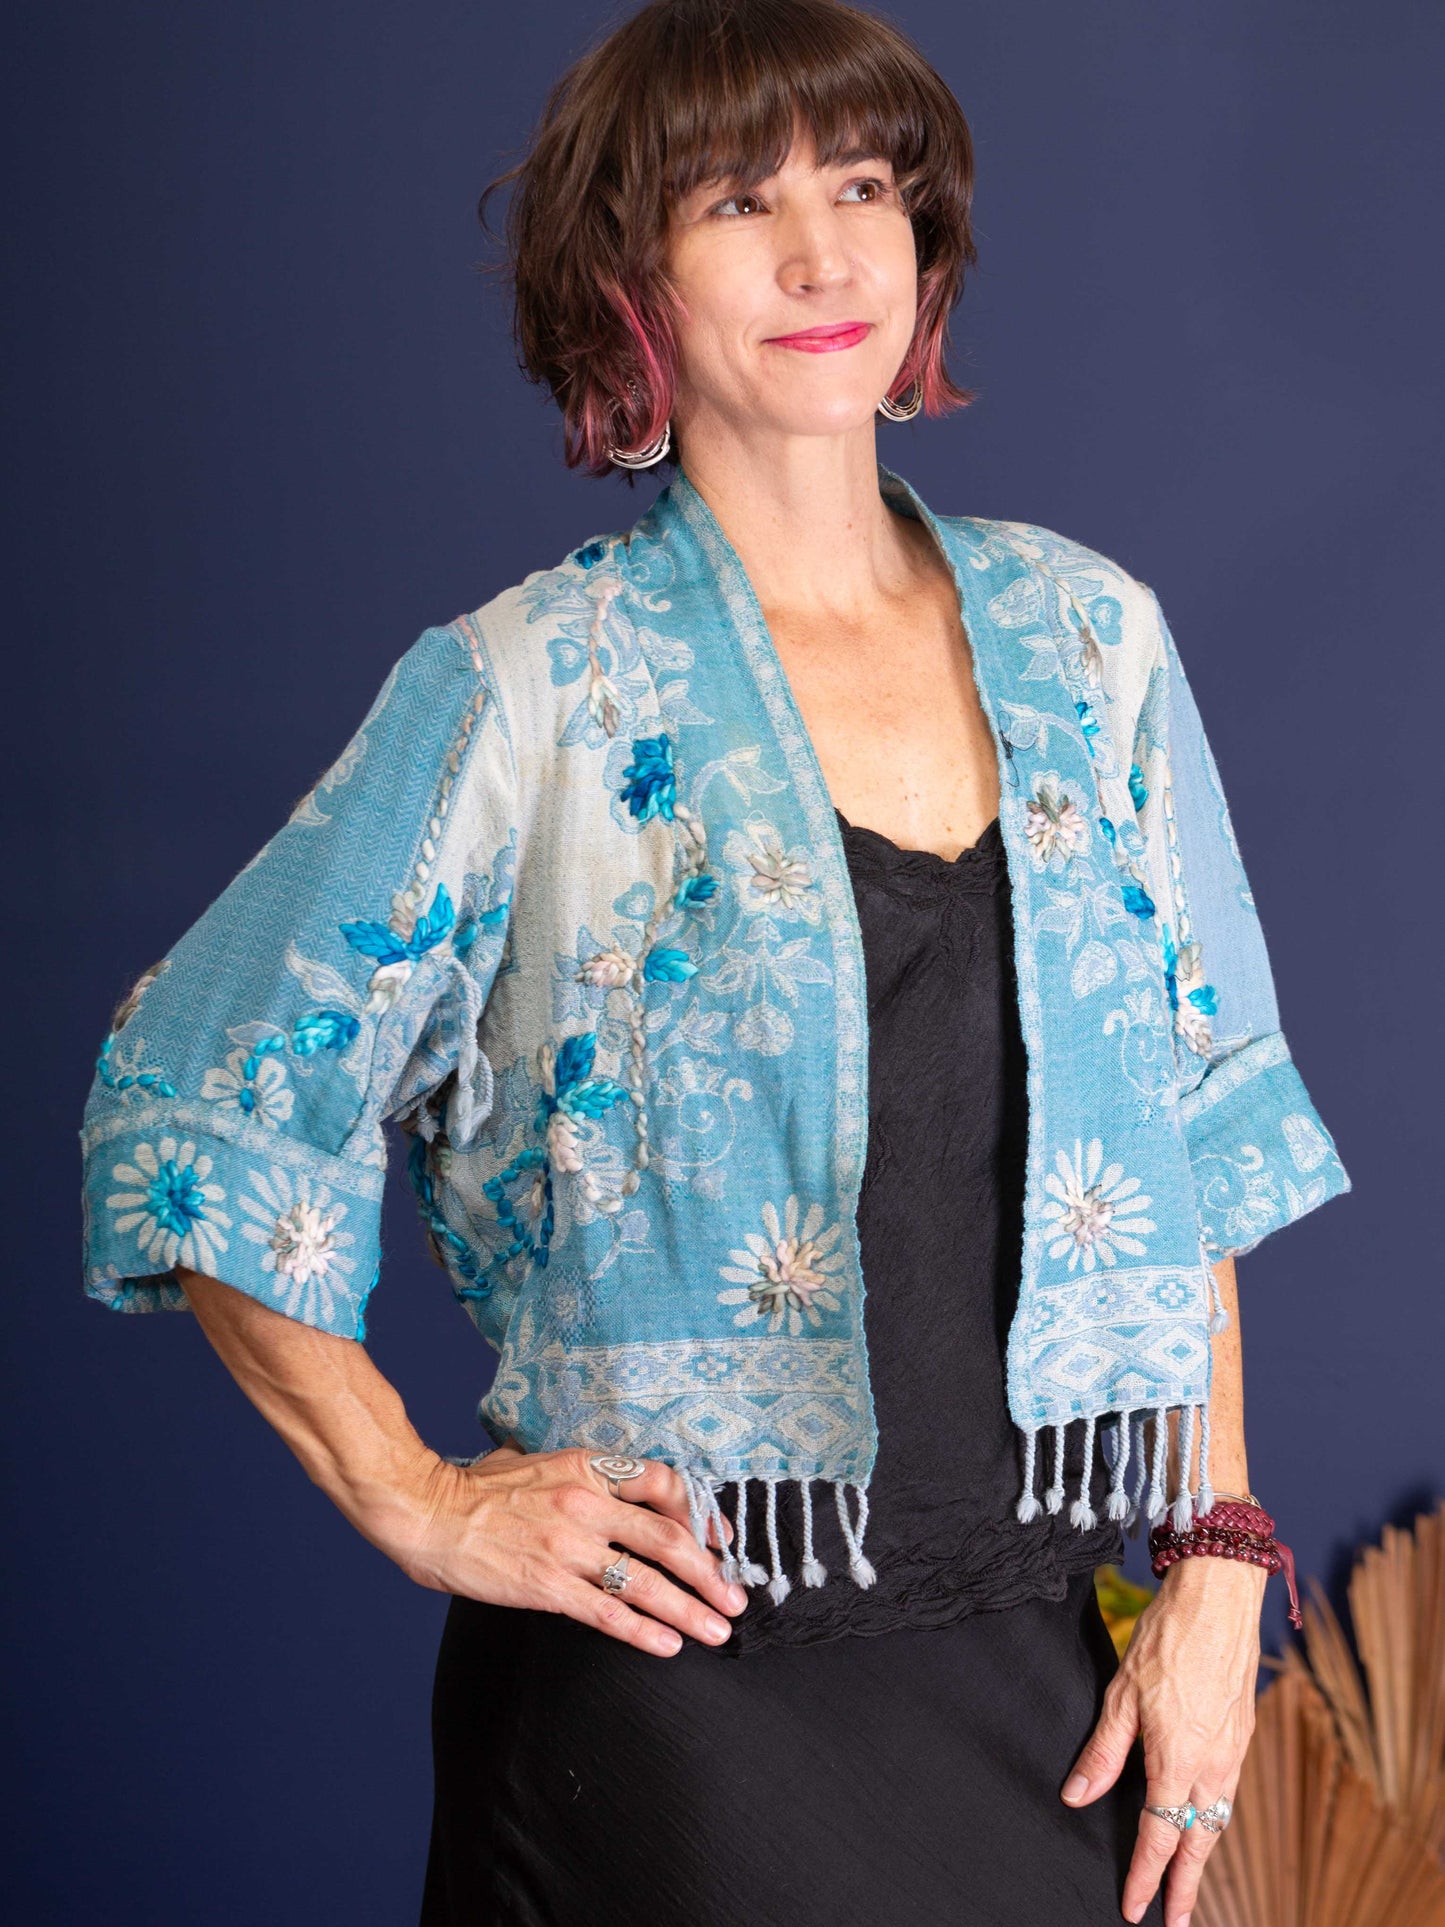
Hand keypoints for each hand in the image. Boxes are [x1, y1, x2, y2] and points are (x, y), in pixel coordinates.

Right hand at [380, 1444, 747, 1657]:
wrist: (425, 1510)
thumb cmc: (474, 1488)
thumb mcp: (533, 1460)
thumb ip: (572, 1471)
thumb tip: (599, 1477)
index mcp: (587, 1468)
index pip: (663, 1482)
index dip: (699, 1511)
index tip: (720, 1537)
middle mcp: (586, 1504)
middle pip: (668, 1538)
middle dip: (709, 1573)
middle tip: (734, 1599)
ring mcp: (568, 1546)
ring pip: (645, 1581)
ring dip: (688, 1609)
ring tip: (717, 1631)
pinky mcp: (547, 1585)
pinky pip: (606, 1612)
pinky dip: (642, 1631)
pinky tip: (667, 1646)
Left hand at [1061, 1557, 1264, 1923]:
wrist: (1219, 1600)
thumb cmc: (1167, 1639)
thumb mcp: (1122, 1695)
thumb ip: (1103, 1752)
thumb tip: (1076, 1796)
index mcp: (1179, 1760)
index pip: (1159, 1835)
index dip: (1145, 1876)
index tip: (1134, 1909)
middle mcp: (1213, 1765)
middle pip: (1199, 1841)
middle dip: (1186, 1886)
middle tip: (1174, 1922)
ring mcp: (1233, 1751)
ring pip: (1218, 1819)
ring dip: (1202, 1855)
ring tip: (1187, 1884)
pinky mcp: (1242, 1734)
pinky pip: (1228, 1791)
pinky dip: (1215, 1818)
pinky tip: (1203, 1820)